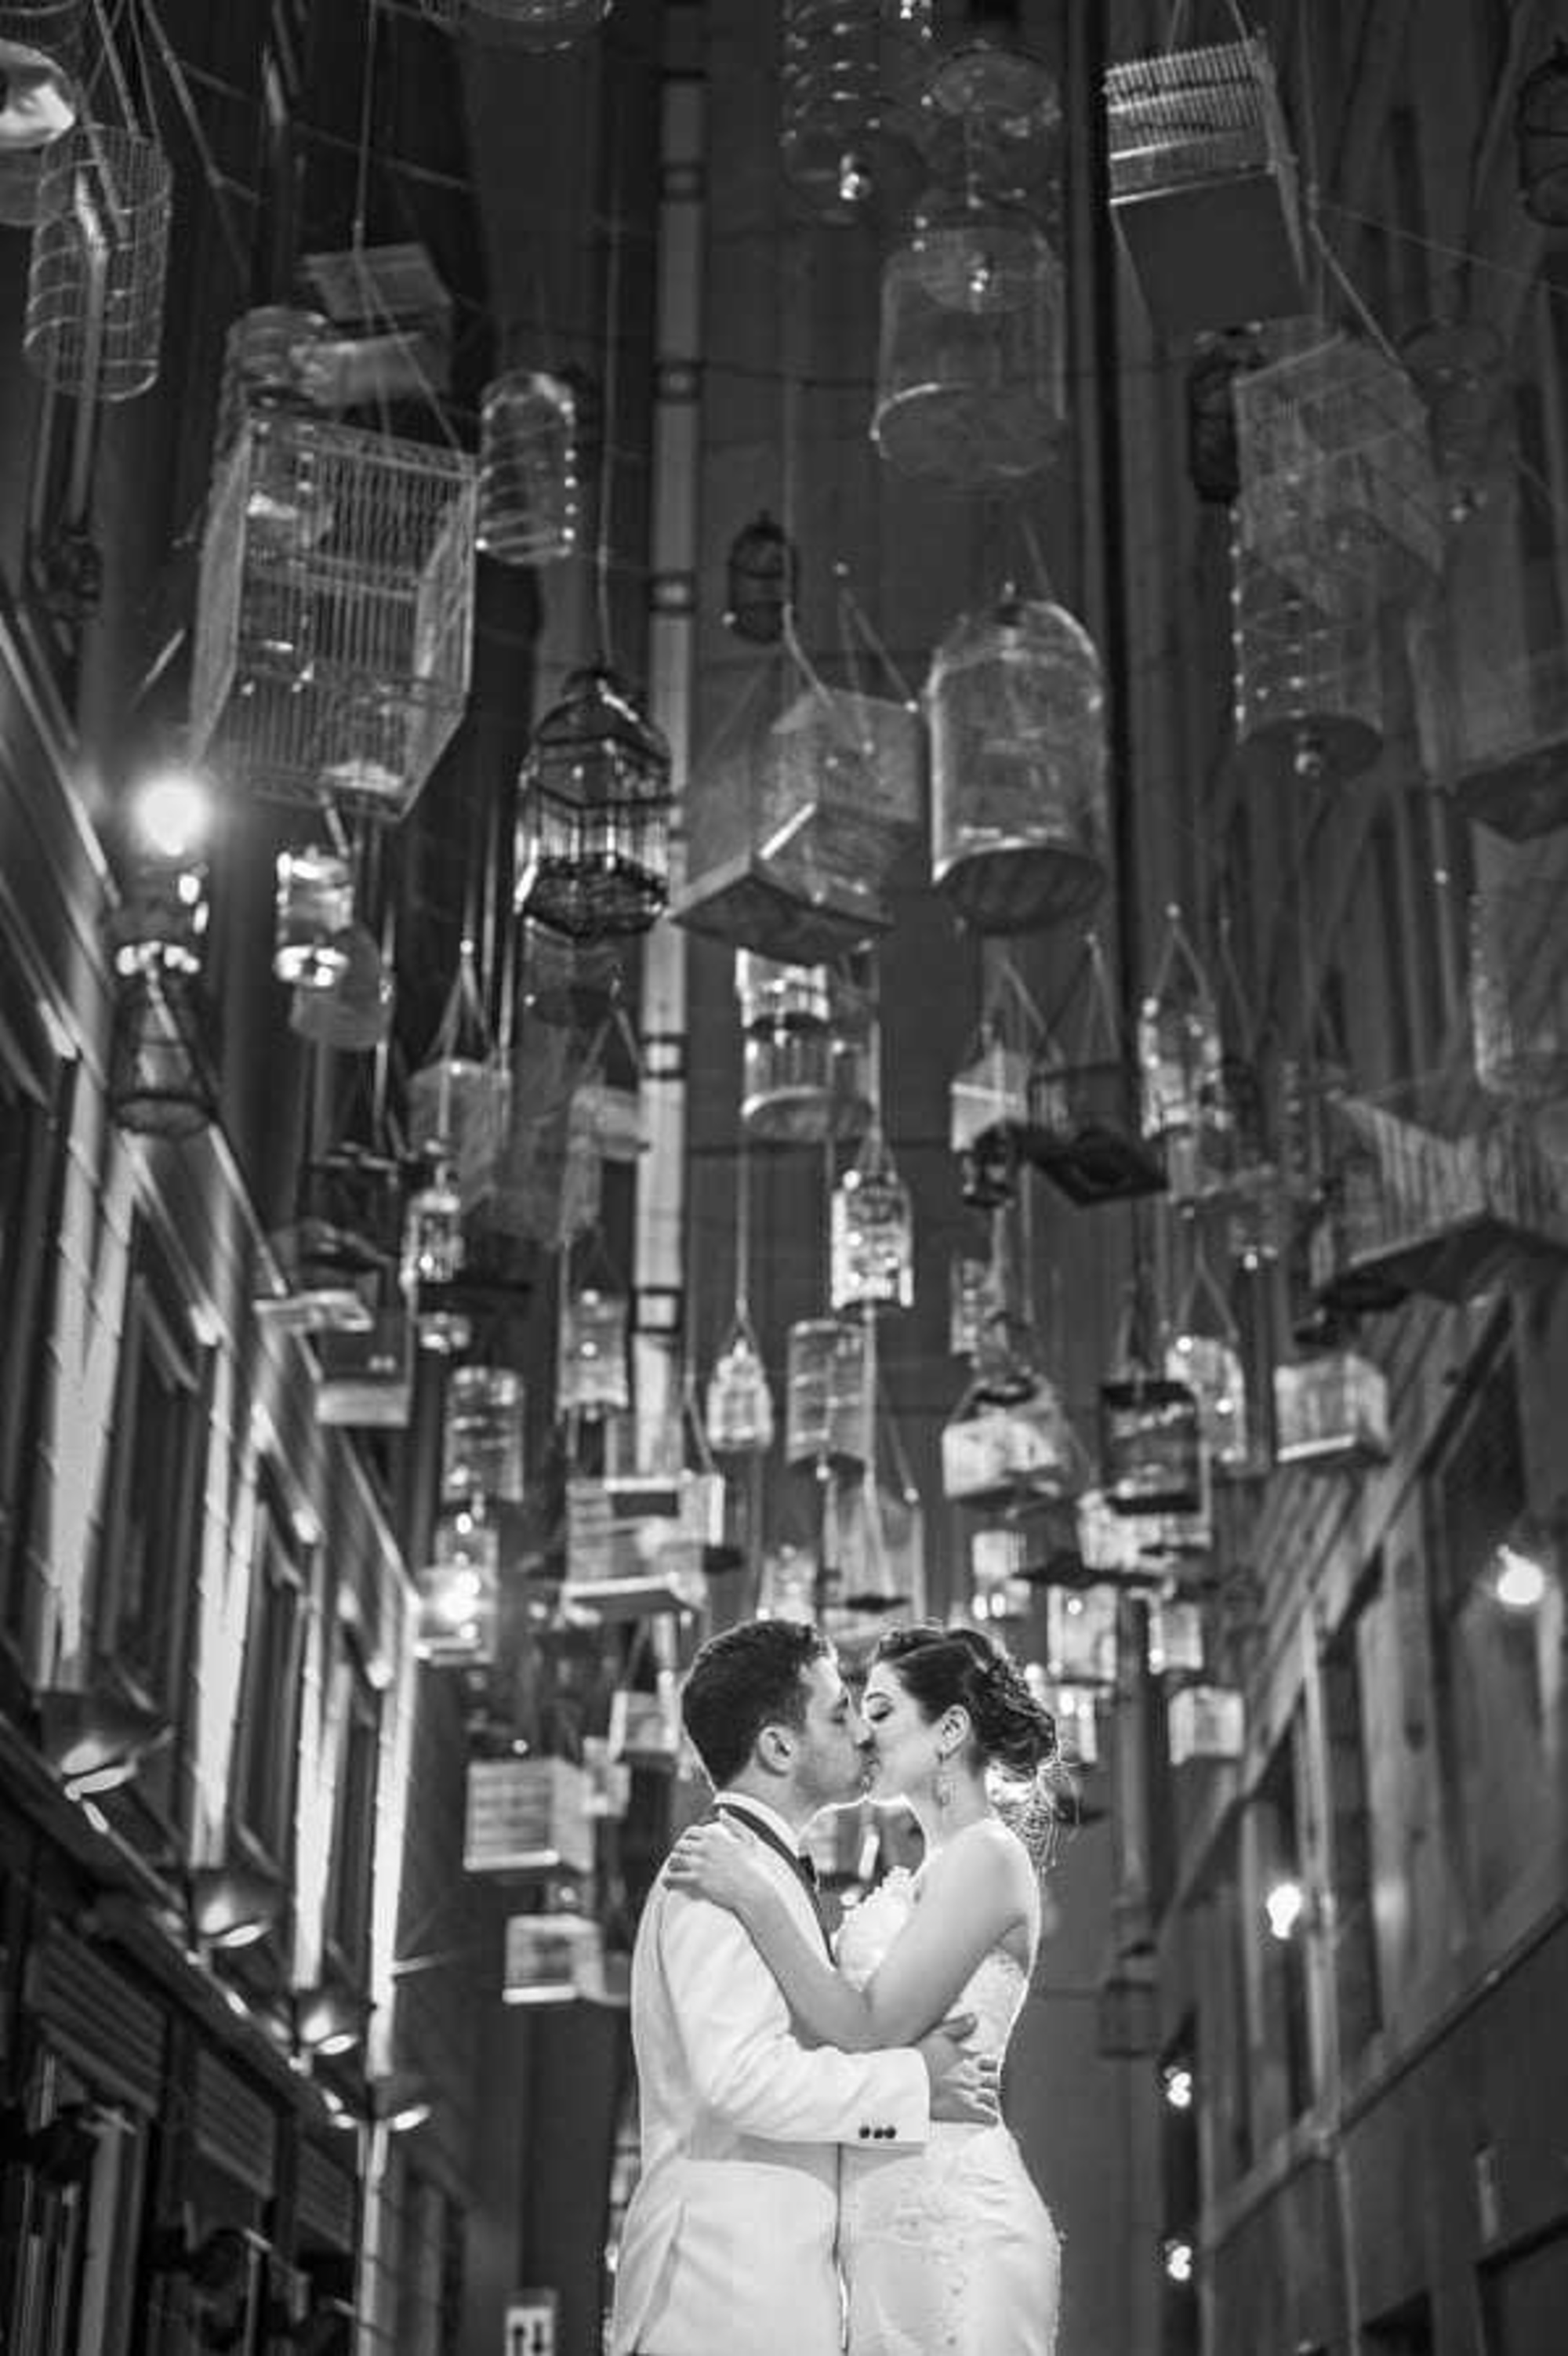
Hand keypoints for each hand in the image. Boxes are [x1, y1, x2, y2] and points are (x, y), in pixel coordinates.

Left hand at [663, 1819, 773, 1917]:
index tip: (685, 1847)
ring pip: (675, 1860)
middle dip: (677, 1853)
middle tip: (677, 1861)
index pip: (690, 1832)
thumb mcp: (748, 1840)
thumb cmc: (754, 1867)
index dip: (685, 1839)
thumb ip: (734, 1823)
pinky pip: (675, 1877)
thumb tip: (722, 1811)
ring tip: (672, 1872)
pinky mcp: (698, 1880)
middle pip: (679, 1845)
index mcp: (715, 1836)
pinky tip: (667, 1883)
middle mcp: (705, 1847)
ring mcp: (700, 1863)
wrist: (754, 1891)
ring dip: (671, 1866)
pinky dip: (668, 1880)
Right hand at [916, 2012, 1001, 2126]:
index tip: (989, 2071)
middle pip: (996, 2080)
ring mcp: (972, 2093)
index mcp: (968, 2057)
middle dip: (994, 2085)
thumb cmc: (919, 2058)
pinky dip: (993, 2118)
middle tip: (989, 2089)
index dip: (993, 2067)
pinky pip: (990, 2116)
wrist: (908, 2082)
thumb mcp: (936, 2035)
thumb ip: (957, 2026)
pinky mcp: (968, 2110)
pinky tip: (991, 2119)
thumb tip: (975, 2017)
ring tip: (989, 2104)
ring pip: (995, 2097)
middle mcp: (973, 2075)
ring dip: (993, 2101)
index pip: (993, 2062)